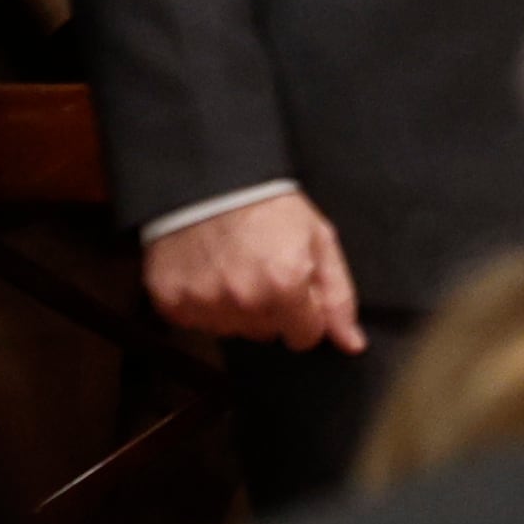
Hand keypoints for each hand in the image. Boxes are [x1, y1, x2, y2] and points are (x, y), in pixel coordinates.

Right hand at [142, 190, 363, 352]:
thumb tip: (352, 344)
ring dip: (236, 308)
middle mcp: (244, 301)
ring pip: (232, 331)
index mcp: (285, 286)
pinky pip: (196, 321)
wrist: (211, 178)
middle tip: (261, 267)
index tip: (294, 285)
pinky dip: (202, 303)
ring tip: (233, 266)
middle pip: (267, 334)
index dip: (304, 312)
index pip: (305, 337)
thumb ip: (338, 296)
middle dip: (271, 308)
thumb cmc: (270, 206)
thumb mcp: (319, 239)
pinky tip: (207, 272)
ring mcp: (204, 303)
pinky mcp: (171, 301)